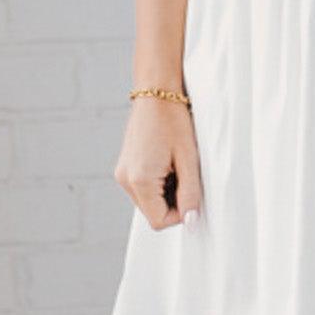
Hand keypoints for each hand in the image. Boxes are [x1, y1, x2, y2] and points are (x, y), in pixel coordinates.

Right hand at [113, 95, 202, 229]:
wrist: (156, 93)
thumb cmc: (174, 121)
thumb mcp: (189, 160)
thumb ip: (190, 194)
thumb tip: (191, 221)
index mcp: (139, 180)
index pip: (159, 221)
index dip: (180, 215)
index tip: (192, 194)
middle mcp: (125, 180)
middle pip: (152, 213)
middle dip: (173, 202)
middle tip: (186, 175)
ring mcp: (122, 174)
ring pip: (148, 202)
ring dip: (166, 193)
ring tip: (176, 166)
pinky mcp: (124, 167)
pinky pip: (143, 189)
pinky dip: (158, 184)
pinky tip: (167, 163)